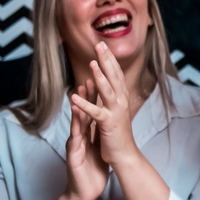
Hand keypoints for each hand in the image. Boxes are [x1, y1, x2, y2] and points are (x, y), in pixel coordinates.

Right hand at [64, 79, 109, 199]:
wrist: (84, 194)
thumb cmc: (91, 172)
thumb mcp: (97, 150)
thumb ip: (97, 136)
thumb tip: (102, 122)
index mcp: (87, 136)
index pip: (91, 113)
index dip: (94, 98)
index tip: (98, 80)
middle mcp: (79, 138)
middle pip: (83, 114)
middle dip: (86, 97)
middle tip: (88, 77)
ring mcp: (75, 146)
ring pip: (76, 124)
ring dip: (77, 108)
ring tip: (78, 92)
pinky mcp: (73, 157)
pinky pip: (74, 141)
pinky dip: (75, 129)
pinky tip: (74, 121)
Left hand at [70, 42, 138, 166]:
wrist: (125, 155)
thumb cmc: (118, 133)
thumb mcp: (116, 111)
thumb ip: (112, 96)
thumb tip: (106, 82)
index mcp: (122, 98)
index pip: (116, 74)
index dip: (110, 59)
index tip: (103, 45)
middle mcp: (121, 102)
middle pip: (114, 77)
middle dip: (106, 60)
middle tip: (100, 44)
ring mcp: (116, 112)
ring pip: (107, 91)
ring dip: (99, 76)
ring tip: (91, 63)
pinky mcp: (108, 124)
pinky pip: (95, 112)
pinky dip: (84, 104)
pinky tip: (74, 97)